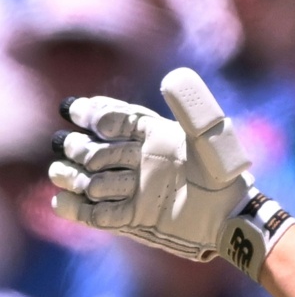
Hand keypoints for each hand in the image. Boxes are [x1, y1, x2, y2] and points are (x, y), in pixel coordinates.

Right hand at [48, 67, 294, 279]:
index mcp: (154, 136)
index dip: (92, 113)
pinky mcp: (133, 219)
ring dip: (73, 177)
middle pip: (95, 152)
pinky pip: (97, 215)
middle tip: (74, 147)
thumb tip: (173, 77)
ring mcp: (135, 191)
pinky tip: (63, 202)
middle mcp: (140, 162)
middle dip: (80, 149)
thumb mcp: (210, 138)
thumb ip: (192, 108)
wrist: (229, 215)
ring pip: (90, 181)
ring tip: (63, 173)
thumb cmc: (223, 173)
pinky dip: (77, 209)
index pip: (115, 119)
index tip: (75, 111)